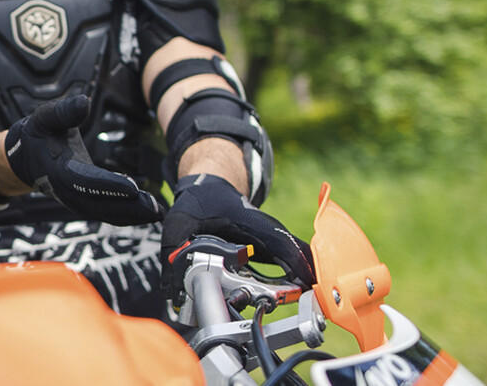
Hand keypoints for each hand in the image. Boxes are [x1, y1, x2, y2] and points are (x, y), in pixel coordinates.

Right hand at [4, 96, 164, 225]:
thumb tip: (84, 102)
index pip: (85, 181)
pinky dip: (127, 216)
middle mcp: (66, 191)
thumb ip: (64, 111)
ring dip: (131, 215)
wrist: (24, 157)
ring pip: (104, 213)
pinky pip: (106, 213)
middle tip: (155, 207)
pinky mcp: (83, 203)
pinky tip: (147, 214)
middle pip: (98, 204)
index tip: (133, 187)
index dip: (108, 185)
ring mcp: (74, 200)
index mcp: (58, 170)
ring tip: (157, 212)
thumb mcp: (46, 118)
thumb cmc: (39, 135)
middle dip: (127, 207)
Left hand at [162, 174, 314, 288]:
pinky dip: (298, 274)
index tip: (308, 282)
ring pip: (297, 256)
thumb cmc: (201, 199)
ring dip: (304, 277)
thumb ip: (175, 248)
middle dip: (306, 276)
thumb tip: (173, 286)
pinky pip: (291, 260)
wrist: (211, 185)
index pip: (280, 242)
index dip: (296, 263)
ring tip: (310, 301)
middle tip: (313, 301)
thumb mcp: (181, 219)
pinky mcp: (271, 245)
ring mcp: (272, 236)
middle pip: (296, 252)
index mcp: (251, 221)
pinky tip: (300, 293)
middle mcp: (268, 228)